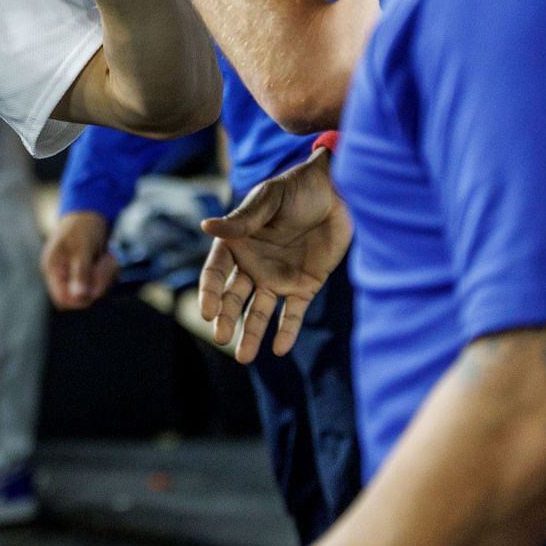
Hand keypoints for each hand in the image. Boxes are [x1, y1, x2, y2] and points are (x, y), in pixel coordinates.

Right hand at [43, 211, 117, 309]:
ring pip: (94, 289)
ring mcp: (76, 272)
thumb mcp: (82, 248)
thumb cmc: (83, 225)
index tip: (96, 289)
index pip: (63, 300)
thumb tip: (80, 297)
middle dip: (98, 283)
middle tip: (106, 264)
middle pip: (82, 297)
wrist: (92, 207)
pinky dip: (108, 272)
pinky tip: (109, 258)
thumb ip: (80, 272)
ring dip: (106, 276)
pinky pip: (100, 281)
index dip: (80, 299)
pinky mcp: (88, 269)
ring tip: (108, 257)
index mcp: (53, 269)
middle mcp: (63, 273)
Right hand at [198, 147, 351, 362]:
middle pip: (234, 297)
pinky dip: (287, 331)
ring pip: (260, 311)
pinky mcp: (305, 286)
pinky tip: (279, 348)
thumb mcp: (268, 200)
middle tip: (221, 337)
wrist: (339, 192)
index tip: (207, 311)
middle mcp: (254, 265)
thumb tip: (206, 227)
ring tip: (244, 357)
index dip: (210, 292)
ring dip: (252, 333)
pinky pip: (293, 313)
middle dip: (227, 318)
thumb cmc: (297, 188)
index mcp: (237, 243)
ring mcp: (278, 277)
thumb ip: (242, 220)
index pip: (216, 273)